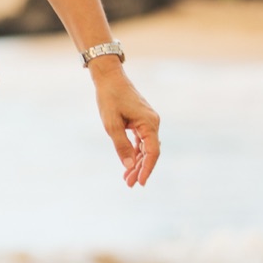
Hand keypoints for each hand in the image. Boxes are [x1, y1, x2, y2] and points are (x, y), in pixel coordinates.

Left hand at [92, 63, 159, 187]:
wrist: (109, 78)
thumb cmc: (109, 98)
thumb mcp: (111, 124)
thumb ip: (121, 145)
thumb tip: (128, 166)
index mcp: (149, 123)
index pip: (152, 152)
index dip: (147, 169)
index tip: (140, 182)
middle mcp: (153, 123)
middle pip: (150, 152)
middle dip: (140, 169)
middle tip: (130, 184)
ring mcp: (148, 122)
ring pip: (146, 148)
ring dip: (137, 162)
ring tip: (127, 178)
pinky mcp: (141, 121)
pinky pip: (141, 141)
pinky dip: (135, 152)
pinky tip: (129, 164)